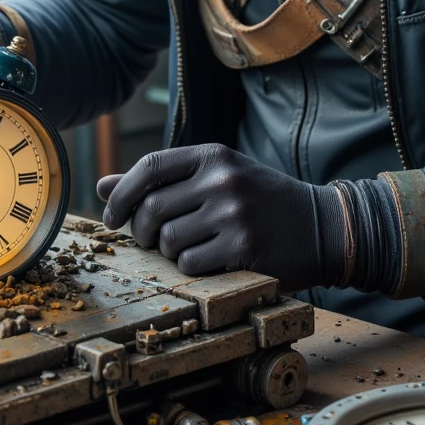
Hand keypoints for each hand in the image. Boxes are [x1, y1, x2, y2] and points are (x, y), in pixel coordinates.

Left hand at [97, 143, 345, 291]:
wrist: (322, 226)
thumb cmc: (261, 201)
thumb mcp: (217, 178)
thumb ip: (163, 181)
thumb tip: (102, 187)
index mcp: (213, 155)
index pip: (149, 167)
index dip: (121, 195)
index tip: (111, 217)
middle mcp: (222, 179)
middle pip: (151, 209)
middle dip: (141, 232)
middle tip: (150, 242)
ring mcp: (234, 214)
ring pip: (168, 241)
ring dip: (168, 253)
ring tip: (190, 250)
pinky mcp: (244, 249)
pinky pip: (190, 264)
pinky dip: (191, 269)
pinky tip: (211, 262)